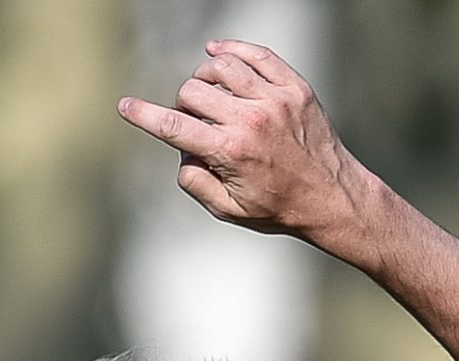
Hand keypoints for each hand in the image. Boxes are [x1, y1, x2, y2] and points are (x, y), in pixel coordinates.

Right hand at [118, 41, 369, 244]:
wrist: (334, 198)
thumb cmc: (281, 209)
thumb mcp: (232, 212)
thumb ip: (197, 184)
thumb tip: (181, 155)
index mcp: (231, 153)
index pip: (174, 127)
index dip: (144, 116)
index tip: (125, 107)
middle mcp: (251, 121)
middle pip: (192, 90)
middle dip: (182, 103)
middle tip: (194, 120)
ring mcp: (275, 100)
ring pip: (220, 67)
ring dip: (205, 77)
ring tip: (209, 95)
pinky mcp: (294, 87)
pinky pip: (256, 54)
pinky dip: (232, 51)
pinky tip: (218, 54)